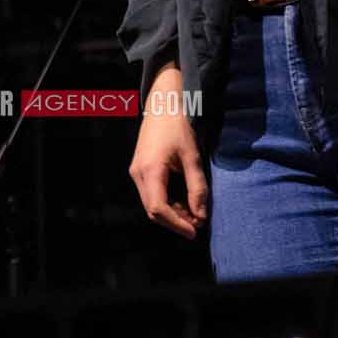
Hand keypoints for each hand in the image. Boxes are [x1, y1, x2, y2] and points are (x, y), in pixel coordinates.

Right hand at [128, 61, 207, 238]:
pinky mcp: (140, 170)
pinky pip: (151, 195)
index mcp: (149, 170)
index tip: (195, 232)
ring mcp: (136, 172)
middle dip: (175, 222)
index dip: (176, 224)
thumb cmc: (178, 127)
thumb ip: (197, 187)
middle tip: (199, 225)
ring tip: (195, 214)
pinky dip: (167, 204)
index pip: (158, 208)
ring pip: (151, 204)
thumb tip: (201, 216)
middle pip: (152, 211)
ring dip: (172, 214)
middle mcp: (138, 174)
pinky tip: (184, 203)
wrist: (162, 106)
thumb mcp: (192, 157)